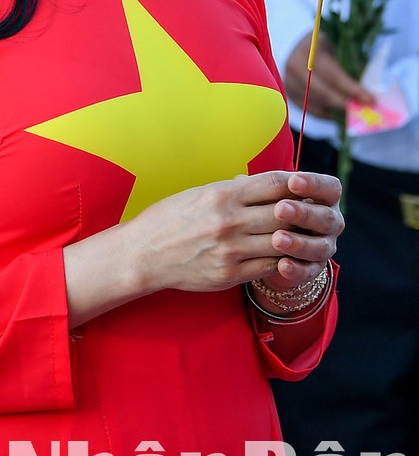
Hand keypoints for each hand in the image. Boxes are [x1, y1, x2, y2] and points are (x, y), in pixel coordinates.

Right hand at [126, 170, 338, 294]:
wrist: (142, 254)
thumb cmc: (167, 219)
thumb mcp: (197, 194)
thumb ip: (232, 189)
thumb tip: (262, 182)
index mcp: (220, 195)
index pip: (274, 183)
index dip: (298, 183)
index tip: (307, 185)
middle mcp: (228, 221)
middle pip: (286, 212)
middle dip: (303, 211)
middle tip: (314, 211)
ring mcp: (231, 249)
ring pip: (283, 241)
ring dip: (298, 238)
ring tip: (306, 234)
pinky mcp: (230, 273)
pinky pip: (270, 265)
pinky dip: (283, 259)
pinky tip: (287, 255)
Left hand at [252, 171, 343, 289]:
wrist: (264, 246)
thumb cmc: (265, 210)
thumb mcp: (263, 196)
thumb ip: (263, 188)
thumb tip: (240, 180)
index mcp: (322, 198)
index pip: (329, 188)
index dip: (314, 184)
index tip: (293, 181)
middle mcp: (328, 222)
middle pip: (326, 218)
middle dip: (303, 213)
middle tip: (280, 210)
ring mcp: (323, 247)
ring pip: (319, 247)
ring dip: (299, 243)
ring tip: (277, 239)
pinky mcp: (312, 269)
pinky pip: (308, 271)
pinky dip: (297, 269)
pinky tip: (282, 265)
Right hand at [282, 35, 370, 121]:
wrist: (296, 44)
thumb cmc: (324, 46)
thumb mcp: (335, 47)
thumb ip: (348, 63)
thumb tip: (369, 86)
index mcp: (309, 51)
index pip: (332, 75)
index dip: (351, 89)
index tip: (370, 100)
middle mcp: (294, 68)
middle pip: (322, 93)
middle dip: (345, 103)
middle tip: (363, 110)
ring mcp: (289, 82)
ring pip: (316, 104)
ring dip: (337, 110)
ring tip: (355, 112)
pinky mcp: (289, 94)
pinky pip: (310, 110)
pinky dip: (326, 114)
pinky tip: (340, 113)